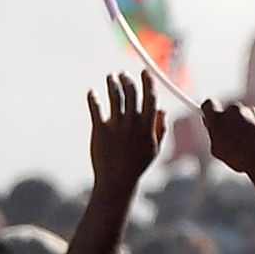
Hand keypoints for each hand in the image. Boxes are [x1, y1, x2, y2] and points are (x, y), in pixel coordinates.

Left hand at [88, 70, 166, 192]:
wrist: (117, 181)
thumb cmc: (137, 165)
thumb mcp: (154, 148)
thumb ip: (160, 128)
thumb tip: (162, 110)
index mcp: (147, 126)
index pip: (149, 97)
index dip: (148, 82)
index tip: (144, 72)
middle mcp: (133, 123)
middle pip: (131, 93)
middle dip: (127, 79)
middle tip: (122, 74)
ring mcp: (116, 126)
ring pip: (115, 96)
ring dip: (112, 83)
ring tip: (110, 77)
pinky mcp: (100, 130)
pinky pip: (96, 108)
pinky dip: (93, 98)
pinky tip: (92, 92)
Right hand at [196, 94, 254, 183]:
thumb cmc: (240, 157)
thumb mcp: (217, 149)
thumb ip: (212, 133)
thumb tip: (211, 125)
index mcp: (218, 117)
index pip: (208, 105)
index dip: (210, 111)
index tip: (211, 117)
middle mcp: (234, 110)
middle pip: (228, 110)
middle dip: (229, 120)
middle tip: (231, 136)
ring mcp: (250, 111)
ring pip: (243, 113)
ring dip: (243, 123)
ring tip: (246, 141)